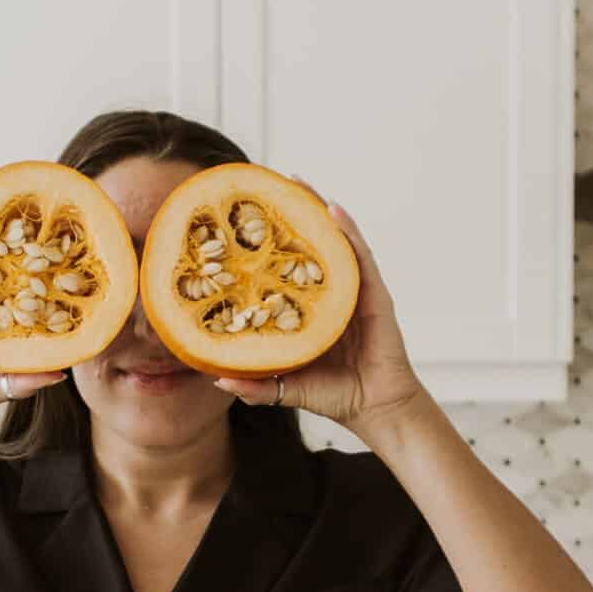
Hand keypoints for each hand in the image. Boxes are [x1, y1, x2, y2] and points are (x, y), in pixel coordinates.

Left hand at [214, 189, 425, 435]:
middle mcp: (331, 294)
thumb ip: (255, 385)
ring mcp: (354, 291)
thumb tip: (217, 380)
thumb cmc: (335, 396)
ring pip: (335, 242)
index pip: (286, 270)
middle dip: (293, 214)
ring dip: (318, 209)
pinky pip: (360, 257)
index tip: (242, 221)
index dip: (268, 246)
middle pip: (310, 246)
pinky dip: (348, 231)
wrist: (375, 409)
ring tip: (297, 182)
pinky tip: (333, 209)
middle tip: (270, 183)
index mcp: (309, 309)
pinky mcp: (375, 295)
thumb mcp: (285, 388)